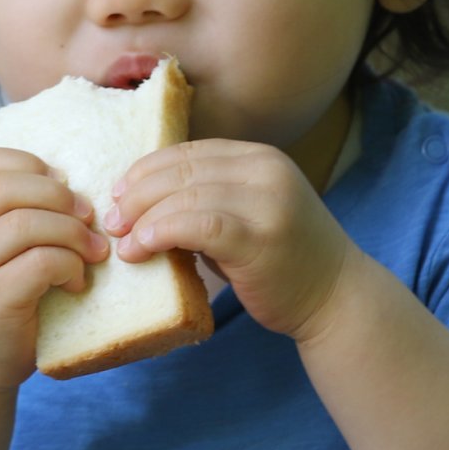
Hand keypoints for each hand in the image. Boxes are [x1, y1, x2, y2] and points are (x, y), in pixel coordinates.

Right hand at [0, 147, 108, 394]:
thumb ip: (12, 215)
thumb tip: (72, 182)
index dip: (32, 166)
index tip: (63, 189)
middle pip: (6, 187)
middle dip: (59, 196)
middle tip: (88, 218)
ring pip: (26, 222)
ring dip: (72, 233)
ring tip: (92, 252)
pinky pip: (41, 262)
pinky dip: (70, 266)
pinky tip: (76, 282)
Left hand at [105, 140, 354, 341]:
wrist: (335, 298)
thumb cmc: (282, 263)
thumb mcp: (247, 215)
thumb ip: (206, 199)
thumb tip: (140, 200)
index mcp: (259, 158)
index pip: (188, 151)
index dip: (146, 170)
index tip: (118, 194)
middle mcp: (266, 170)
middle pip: (182, 169)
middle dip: (138, 194)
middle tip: (112, 220)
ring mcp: (267, 202)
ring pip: (186, 194)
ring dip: (144, 218)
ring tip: (123, 242)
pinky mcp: (260, 237)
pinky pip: (199, 224)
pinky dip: (163, 232)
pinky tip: (144, 248)